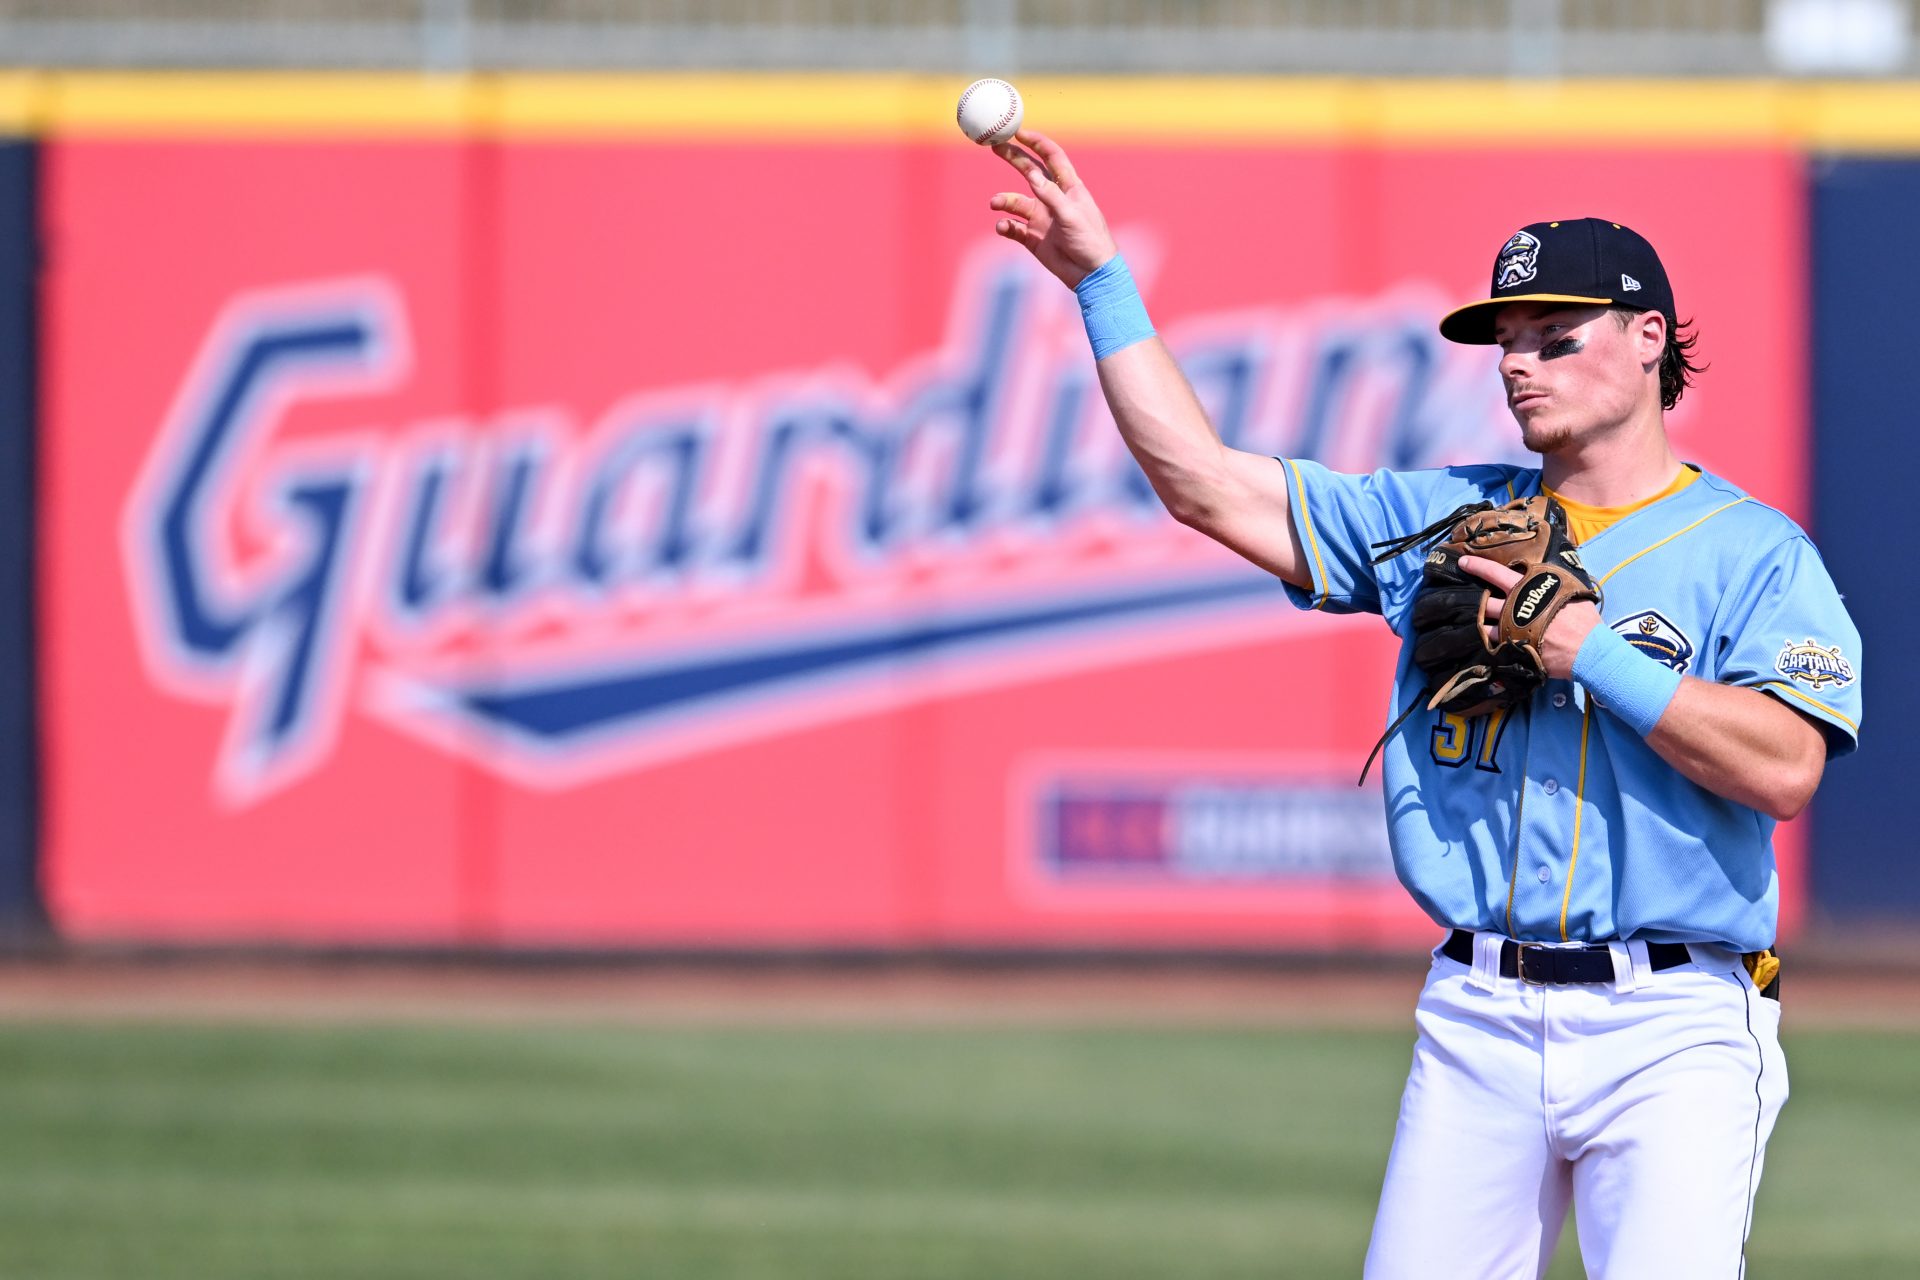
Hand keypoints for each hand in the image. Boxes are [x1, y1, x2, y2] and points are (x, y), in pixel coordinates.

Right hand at [988, 130, 1118, 289]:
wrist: (1091, 275)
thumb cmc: (1090, 241)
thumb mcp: (1072, 215)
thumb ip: (1051, 195)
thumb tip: (1032, 175)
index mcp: (1068, 188)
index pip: (1052, 157)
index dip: (1036, 142)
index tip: (1018, 132)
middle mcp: (1052, 199)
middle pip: (1029, 171)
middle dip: (1013, 158)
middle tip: (994, 146)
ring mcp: (1041, 218)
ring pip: (1015, 202)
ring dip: (1003, 200)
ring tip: (995, 204)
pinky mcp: (1033, 238)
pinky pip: (1012, 228)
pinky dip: (1005, 226)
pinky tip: (1002, 227)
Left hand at [1457, 554, 1601, 680]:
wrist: (1588, 649)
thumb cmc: (1582, 619)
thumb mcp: (1570, 590)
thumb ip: (1552, 583)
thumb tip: (1547, 575)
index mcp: (1528, 588)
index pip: (1497, 573)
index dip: (1478, 567)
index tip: (1463, 562)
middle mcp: (1515, 606)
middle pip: (1486, 600)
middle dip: (1475, 598)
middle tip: (1462, 595)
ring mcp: (1512, 628)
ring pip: (1486, 622)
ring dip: (1483, 620)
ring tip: (1482, 620)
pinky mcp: (1513, 647)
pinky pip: (1495, 642)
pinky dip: (1492, 639)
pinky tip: (1493, 639)